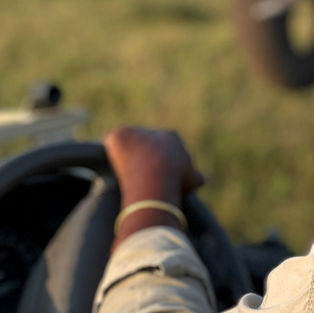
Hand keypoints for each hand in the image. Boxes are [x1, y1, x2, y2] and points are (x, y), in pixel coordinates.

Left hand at [103, 127, 205, 245]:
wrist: (155, 177)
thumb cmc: (175, 180)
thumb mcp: (191, 180)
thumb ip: (197, 177)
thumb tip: (206, 179)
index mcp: (173, 138)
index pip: (163, 148)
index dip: (159, 163)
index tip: (154, 178)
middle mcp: (155, 132)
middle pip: (146, 145)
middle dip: (143, 158)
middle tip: (138, 177)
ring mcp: (136, 133)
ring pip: (129, 144)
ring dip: (127, 155)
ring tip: (124, 173)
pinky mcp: (119, 135)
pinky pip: (112, 141)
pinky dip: (110, 151)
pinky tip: (108, 164)